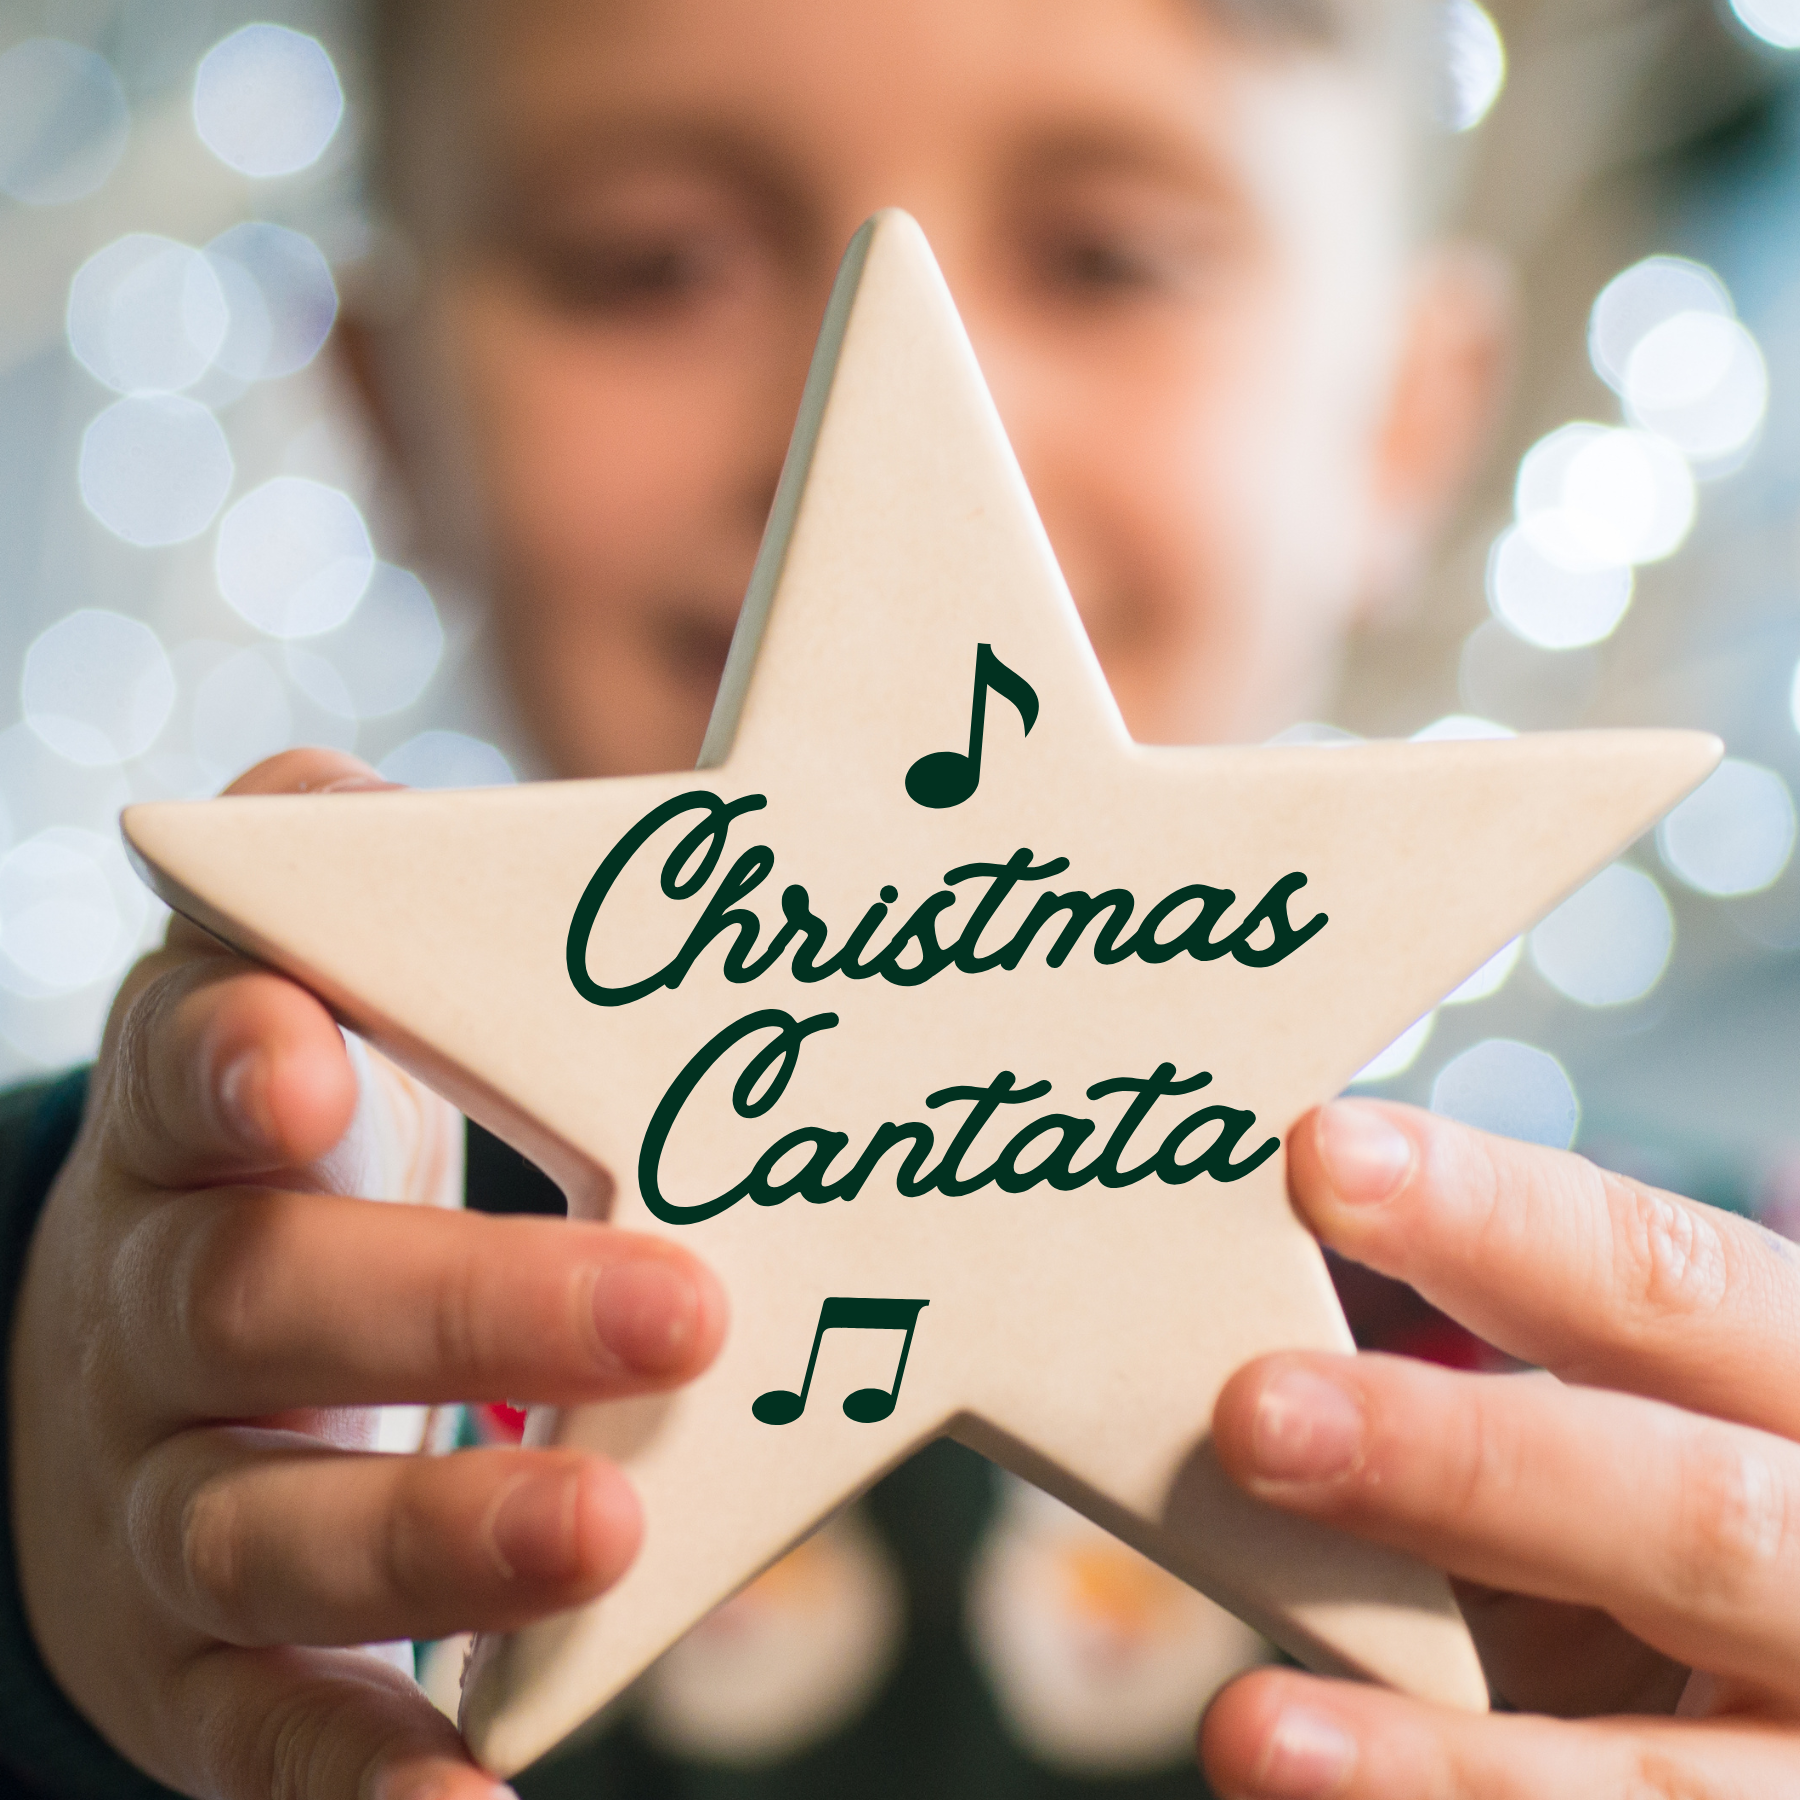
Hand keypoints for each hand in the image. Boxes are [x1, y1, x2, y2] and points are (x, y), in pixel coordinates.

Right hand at [10, 751, 725, 1799]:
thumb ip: (368, 871)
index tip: (309, 1060)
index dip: (234, 1054)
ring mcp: (161, 1486)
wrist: (153, 1341)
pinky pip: (252, 1723)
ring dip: (433, 1531)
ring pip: (264, 1520)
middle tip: (681, 1299)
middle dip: (463, 1301)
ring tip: (602, 1526)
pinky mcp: (187, 1651)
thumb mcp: (317, 982)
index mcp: (199, 1111)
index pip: (185, 1061)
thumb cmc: (300, 1135)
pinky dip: (353, 1773)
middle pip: (264, 1297)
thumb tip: (485, 806)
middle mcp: (157, 1294)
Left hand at [1201, 1098, 1799, 1797]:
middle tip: (1254, 1417)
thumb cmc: (1658, 1550)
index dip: (1501, 1218)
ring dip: (1449, 1760)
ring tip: (1254, 1733)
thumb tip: (1240, 1355)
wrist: (1787, 1699)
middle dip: (1467, 1464)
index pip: (1676, 1281)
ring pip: (1677, 1786)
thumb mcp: (1613, 1460)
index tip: (1322, 1158)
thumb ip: (1469, 1425)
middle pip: (1695, 1516)